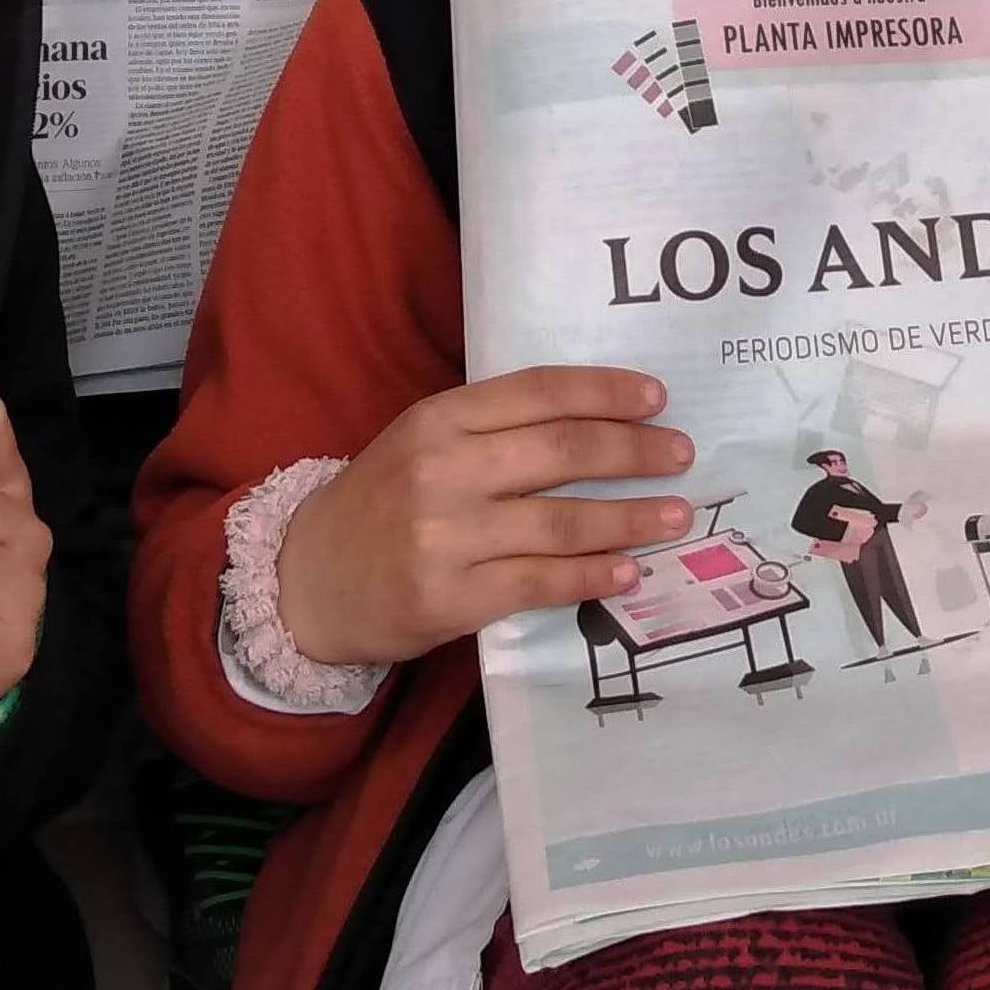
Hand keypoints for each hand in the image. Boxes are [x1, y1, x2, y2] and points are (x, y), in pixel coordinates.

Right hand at [276, 367, 693, 666]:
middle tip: (681, 454)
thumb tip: (595, 422)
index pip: (537, 392)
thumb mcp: (422, 442)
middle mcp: (442, 470)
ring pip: (559, 521)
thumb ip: (492, 429)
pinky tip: (627, 570)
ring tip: (674, 514)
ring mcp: (445, 536)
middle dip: (633, 451)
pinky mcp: (450, 597)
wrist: (308, 580)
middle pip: (560, 451)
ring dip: (629, 517)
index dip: (604, 392)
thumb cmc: (382, 503)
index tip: (657, 399)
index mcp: (438, 419)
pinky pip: (538, 582)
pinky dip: (590, 575)